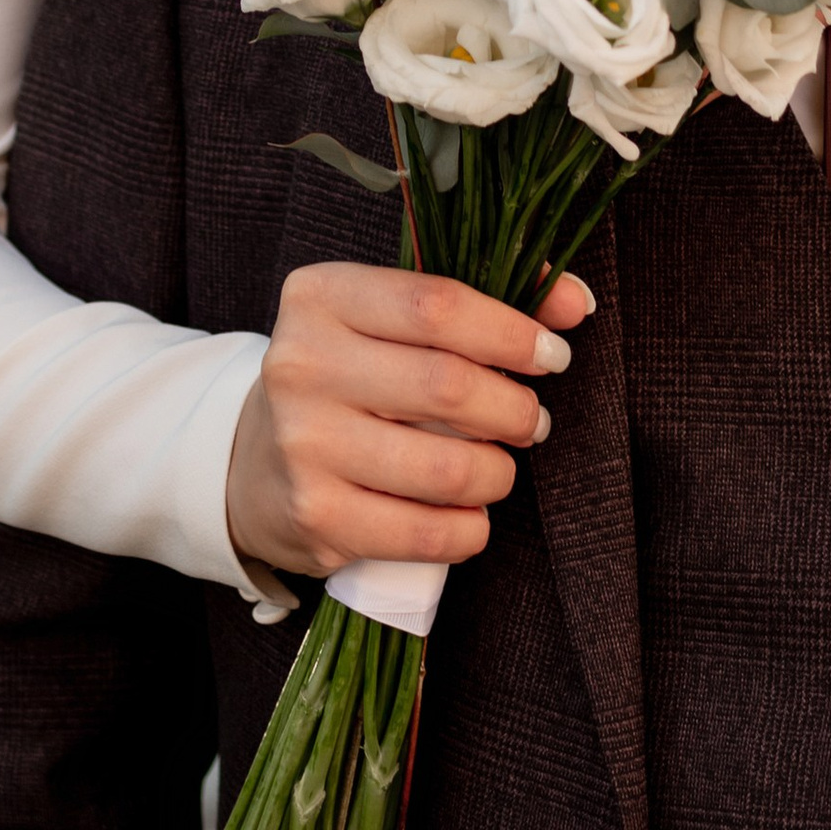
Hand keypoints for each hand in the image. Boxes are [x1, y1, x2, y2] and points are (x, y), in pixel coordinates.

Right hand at [224, 261, 595, 578]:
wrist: (255, 463)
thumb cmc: (348, 378)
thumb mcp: (390, 322)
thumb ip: (484, 302)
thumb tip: (576, 302)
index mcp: (320, 296)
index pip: (436, 305)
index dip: (510, 331)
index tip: (551, 354)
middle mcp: (301, 364)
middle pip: (448, 385)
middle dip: (514, 408)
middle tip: (532, 420)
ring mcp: (304, 444)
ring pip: (446, 467)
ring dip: (498, 472)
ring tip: (498, 466)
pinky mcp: (316, 517)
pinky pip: (426, 533)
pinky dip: (470, 528)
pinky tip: (471, 513)